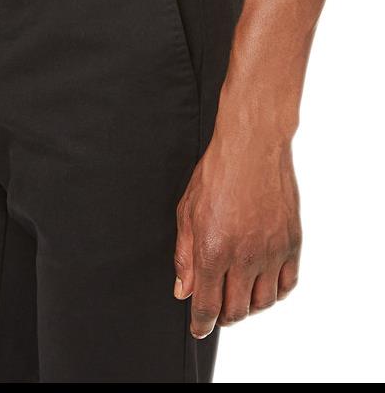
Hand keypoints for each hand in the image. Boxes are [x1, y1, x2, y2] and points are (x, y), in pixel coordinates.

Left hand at [173, 121, 301, 336]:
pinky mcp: (292, 243)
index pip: (207, 306)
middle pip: (236, 311)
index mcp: (213, 250)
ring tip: (240, 293)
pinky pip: (288, 284)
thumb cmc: (217, 172)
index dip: (201, 324)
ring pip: (263, 303)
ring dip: (249, 305)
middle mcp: (244, 257)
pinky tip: (264, 282)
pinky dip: (275, 292)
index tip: (199, 328)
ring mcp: (271, 251)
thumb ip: (184, 256)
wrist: (252, 146)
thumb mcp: (187, 212)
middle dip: (223, 315)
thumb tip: (183, 290)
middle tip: (218, 306)